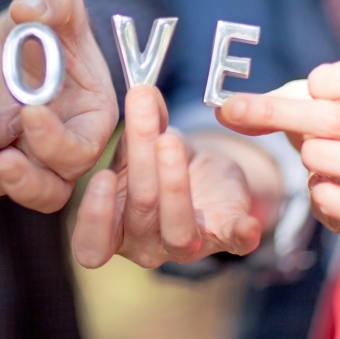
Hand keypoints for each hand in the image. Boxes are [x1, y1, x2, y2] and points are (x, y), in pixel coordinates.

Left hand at [0, 0, 119, 213]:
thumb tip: (30, 10)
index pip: (82, 147)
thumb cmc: (46, 18)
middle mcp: (58, 148)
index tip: (30, 111)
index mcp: (89, 117)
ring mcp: (21, 158)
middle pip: (50, 187)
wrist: (12, 36)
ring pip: (5, 187)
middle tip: (0, 159)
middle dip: (25, 180)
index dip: (59, 139)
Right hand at [71, 85, 260, 268]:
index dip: (95, 216)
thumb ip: (140, 123)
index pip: (92, 244)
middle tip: (150, 130)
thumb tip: (142, 92)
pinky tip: (247, 224)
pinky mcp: (223, 236)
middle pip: (140, 213)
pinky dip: (240, 235)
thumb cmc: (156, 165)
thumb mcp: (142, 145)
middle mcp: (144, 245)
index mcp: (112, 230)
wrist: (200, 176)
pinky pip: (233, 242)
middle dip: (144, 166)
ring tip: (172, 142)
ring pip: (178, 231)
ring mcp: (184, 246)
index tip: (103, 176)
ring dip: (175, 186)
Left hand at [216, 58, 339, 233]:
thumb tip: (225, 111)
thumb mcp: (300, 99)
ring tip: (306, 153)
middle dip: (282, 116)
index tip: (311, 86)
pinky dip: (328, 199)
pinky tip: (314, 187)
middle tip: (244, 113)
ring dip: (316, 156)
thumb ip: (265, 104)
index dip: (332, 81)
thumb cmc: (326, 118)